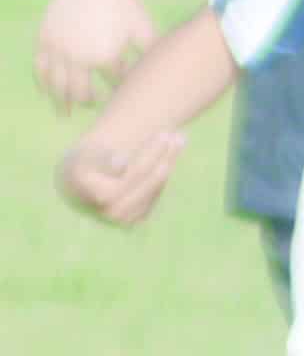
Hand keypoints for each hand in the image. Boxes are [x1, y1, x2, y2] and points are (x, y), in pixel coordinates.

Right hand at [32, 0, 148, 112]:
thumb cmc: (127, 6)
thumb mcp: (146, 33)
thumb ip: (153, 60)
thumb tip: (172, 83)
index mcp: (106, 56)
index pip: (114, 86)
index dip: (120, 90)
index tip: (123, 95)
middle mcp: (79, 55)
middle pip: (82, 93)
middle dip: (90, 102)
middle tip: (96, 108)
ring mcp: (58, 47)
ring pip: (57, 85)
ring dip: (62, 101)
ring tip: (65, 113)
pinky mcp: (45, 37)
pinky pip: (40, 67)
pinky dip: (43, 82)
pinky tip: (47, 92)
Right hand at [55, 127, 179, 224]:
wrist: (72, 186)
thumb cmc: (79, 164)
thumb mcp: (83, 157)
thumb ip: (98, 158)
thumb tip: (121, 163)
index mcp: (102, 196)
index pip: (137, 172)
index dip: (153, 153)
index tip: (165, 135)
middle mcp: (115, 213)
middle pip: (149, 179)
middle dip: (165, 155)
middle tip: (180, 135)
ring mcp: (126, 219)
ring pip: (155, 187)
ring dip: (169, 162)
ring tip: (179, 140)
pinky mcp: (135, 220)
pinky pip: (155, 194)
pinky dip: (164, 173)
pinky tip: (171, 155)